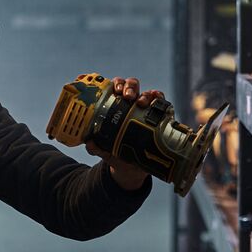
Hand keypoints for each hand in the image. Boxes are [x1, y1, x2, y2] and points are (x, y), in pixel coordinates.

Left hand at [84, 76, 164, 190]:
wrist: (134, 167)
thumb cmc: (117, 152)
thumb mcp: (106, 150)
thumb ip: (96, 147)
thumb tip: (90, 143)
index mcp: (117, 106)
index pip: (116, 88)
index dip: (116, 84)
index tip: (116, 90)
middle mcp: (132, 104)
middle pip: (132, 86)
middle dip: (130, 87)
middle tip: (127, 96)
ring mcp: (146, 109)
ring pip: (147, 93)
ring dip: (144, 94)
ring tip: (141, 103)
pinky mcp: (159, 116)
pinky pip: (162, 103)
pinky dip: (159, 99)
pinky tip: (156, 100)